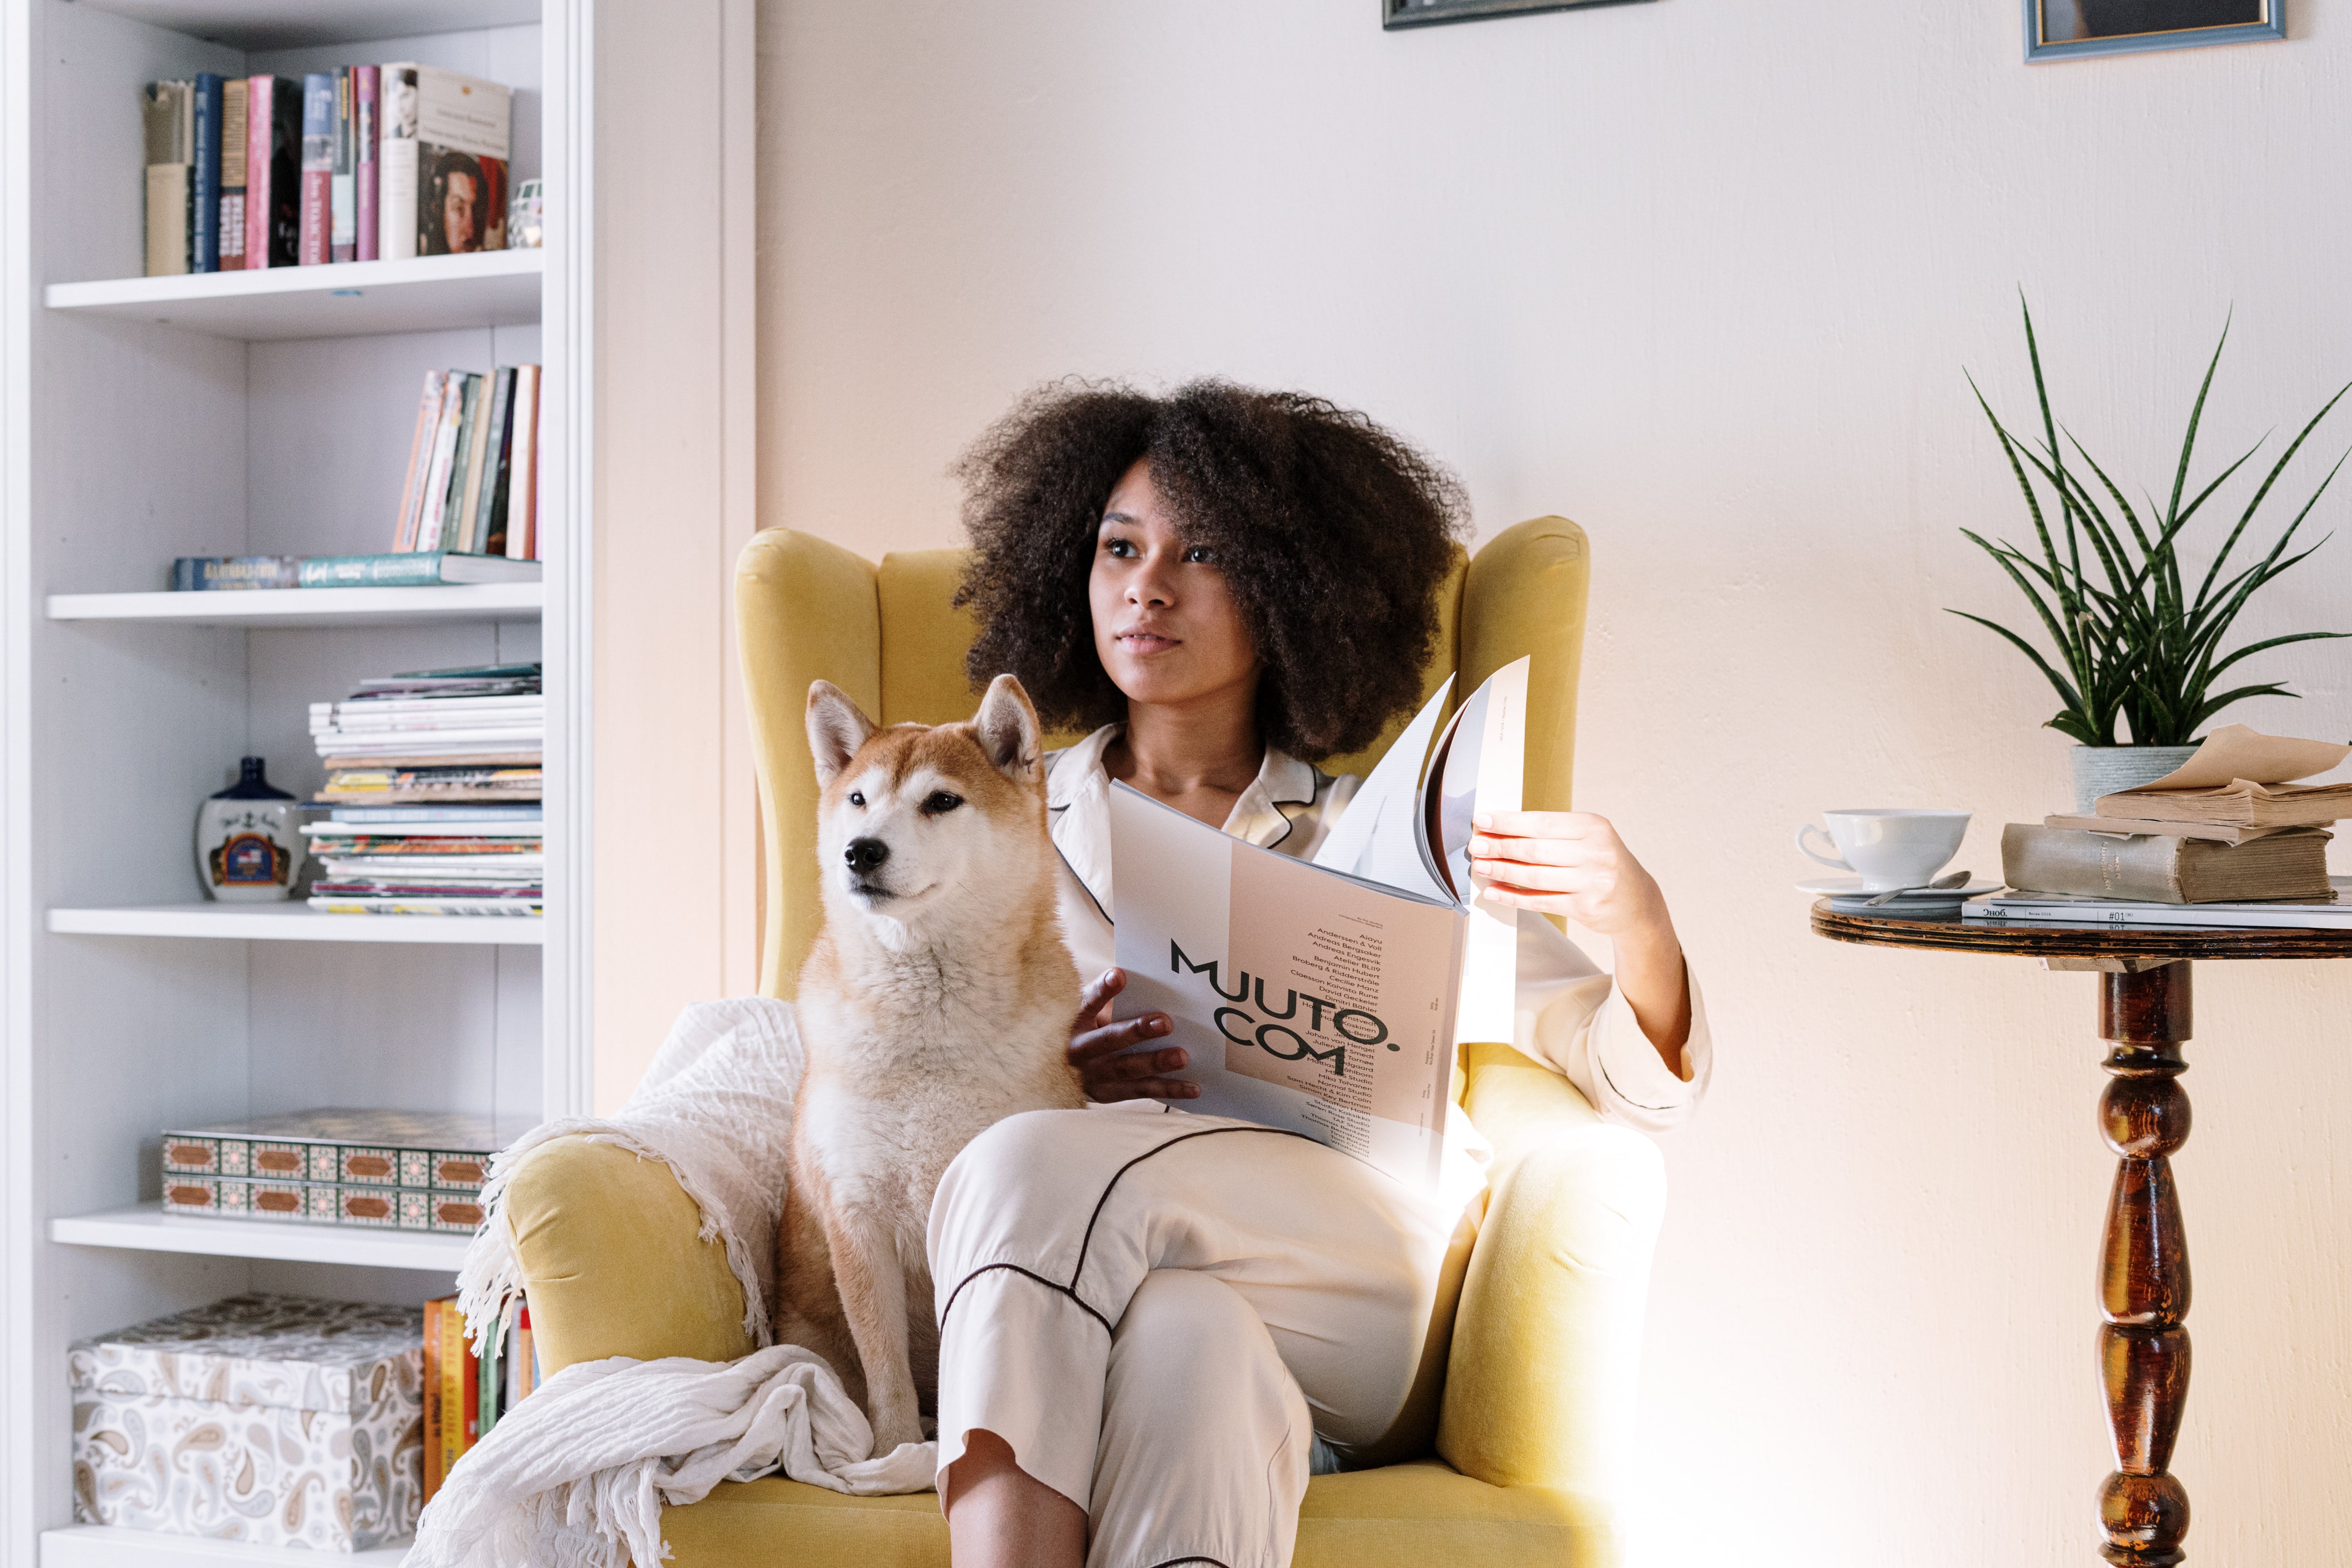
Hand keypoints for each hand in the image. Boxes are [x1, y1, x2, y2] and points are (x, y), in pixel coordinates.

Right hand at [1068, 968, 1198, 1101]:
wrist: (1059, 1070)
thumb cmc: (1084, 1029)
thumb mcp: (1087, 1012)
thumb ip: (1107, 999)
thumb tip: (1142, 985)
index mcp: (1074, 1022)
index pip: (1086, 1002)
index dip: (1102, 989)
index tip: (1120, 975)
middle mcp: (1078, 1050)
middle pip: (1108, 1040)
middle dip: (1137, 1032)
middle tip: (1166, 1023)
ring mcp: (1091, 1076)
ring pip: (1126, 1070)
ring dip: (1155, 1064)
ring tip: (1182, 1057)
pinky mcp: (1107, 1094)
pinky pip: (1140, 1091)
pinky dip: (1168, 1090)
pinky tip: (1193, 1088)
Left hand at [1469, 810, 1666, 936]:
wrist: (1637, 901)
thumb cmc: (1603, 863)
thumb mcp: (1587, 838)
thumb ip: (1551, 833)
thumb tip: (1502, 829)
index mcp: (1593, 827)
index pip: (1542, 822)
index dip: (1508, 822)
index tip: (1483, 820)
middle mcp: (1595, 853)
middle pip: (1535, 850)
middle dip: (1500, 847)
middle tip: (1476, 845)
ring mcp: (1592, 882)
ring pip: (1535, 877)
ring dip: (1502, 872)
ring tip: (1481, 866)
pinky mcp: (1585, 908)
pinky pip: (1540, 901)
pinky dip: (1513, 897)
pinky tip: (1495, 892)